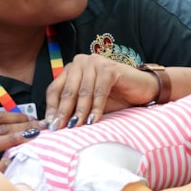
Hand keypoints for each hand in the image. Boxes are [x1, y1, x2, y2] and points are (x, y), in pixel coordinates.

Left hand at [44, 54, 158, 128]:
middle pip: (67, 91)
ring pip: (83, 92)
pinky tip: (93, 120)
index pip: (55, 90)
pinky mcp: (109, 68)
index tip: (49, 126)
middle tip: (59, 128)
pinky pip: (99, 91)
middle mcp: (80, 62)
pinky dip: (96, 107)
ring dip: (80, 112)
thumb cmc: (114, 98)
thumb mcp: (88, 105)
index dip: (51, 109)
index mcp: (71, 70)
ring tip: (76, 127)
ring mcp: (95, 63)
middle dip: (63, 112)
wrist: (140, 90)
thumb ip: (72, 110)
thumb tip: (52, 126)